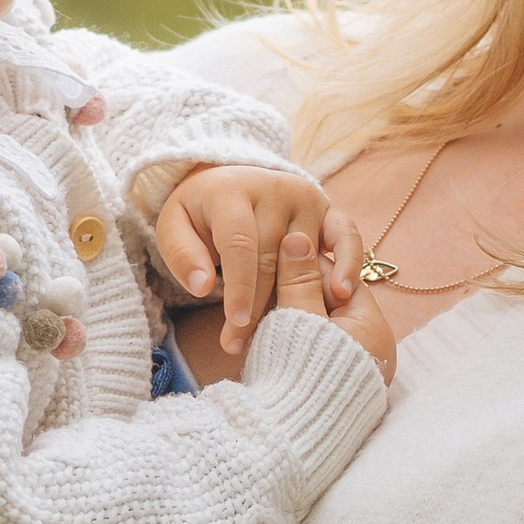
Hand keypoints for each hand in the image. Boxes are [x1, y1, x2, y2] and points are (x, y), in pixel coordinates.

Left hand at [154, 167, 366, 358]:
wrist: (230, 178)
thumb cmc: (200, 214)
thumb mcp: (174, 226)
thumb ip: (182, 255)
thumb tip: (203, 286)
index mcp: (233, 190)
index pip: (240, 244)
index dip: (239, 288)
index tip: (235, 325)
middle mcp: (275, 189)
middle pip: (272, 257)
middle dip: (259, 305)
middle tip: (244, 345)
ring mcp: (306, 198)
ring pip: (305, 256)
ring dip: (297, 297)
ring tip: (286, 333)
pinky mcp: (329, 208)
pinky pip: (346, 235)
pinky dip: (349, 262)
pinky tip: (341, 293)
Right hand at [268, 225, 394, 376]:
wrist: (286, 443)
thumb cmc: (297, 378)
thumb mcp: (298, 320)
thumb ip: (299, 280)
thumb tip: (300, 237)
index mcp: (371, 329)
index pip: (340, 278)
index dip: (306, 265)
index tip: (274, 257)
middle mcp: (370, 350)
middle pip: (330, 302)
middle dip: (296, 294)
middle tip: (263, 286)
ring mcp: (353, 370)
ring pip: (318, 327)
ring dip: (289, 318)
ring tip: (259, 314)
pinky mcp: (334, 386)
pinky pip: (314, 350)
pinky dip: (292, 342)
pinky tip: (266, 338)